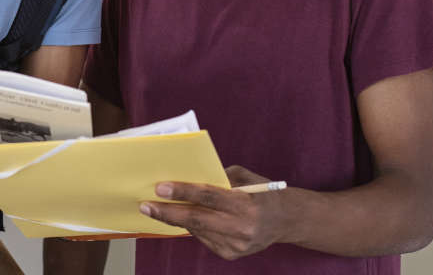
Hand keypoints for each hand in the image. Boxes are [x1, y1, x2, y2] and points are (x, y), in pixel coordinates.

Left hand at [139, 165, 289, 260]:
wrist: (286, 220)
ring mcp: (237, 244)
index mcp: (245, 203)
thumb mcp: (244, 177)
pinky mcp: (232, 255)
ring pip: (197, 231)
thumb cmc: (262, 193)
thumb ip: (218, 178)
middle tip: (146, 206)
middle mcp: (241, 226)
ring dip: (176, 220)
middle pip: (197, 219)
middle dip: (168, 212)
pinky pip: (205, 239)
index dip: (182, 192)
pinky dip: (194, 228)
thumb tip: (186, 177)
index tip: (160, 189)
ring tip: (158, 210)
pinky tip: (186, 220)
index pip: (208, 196)